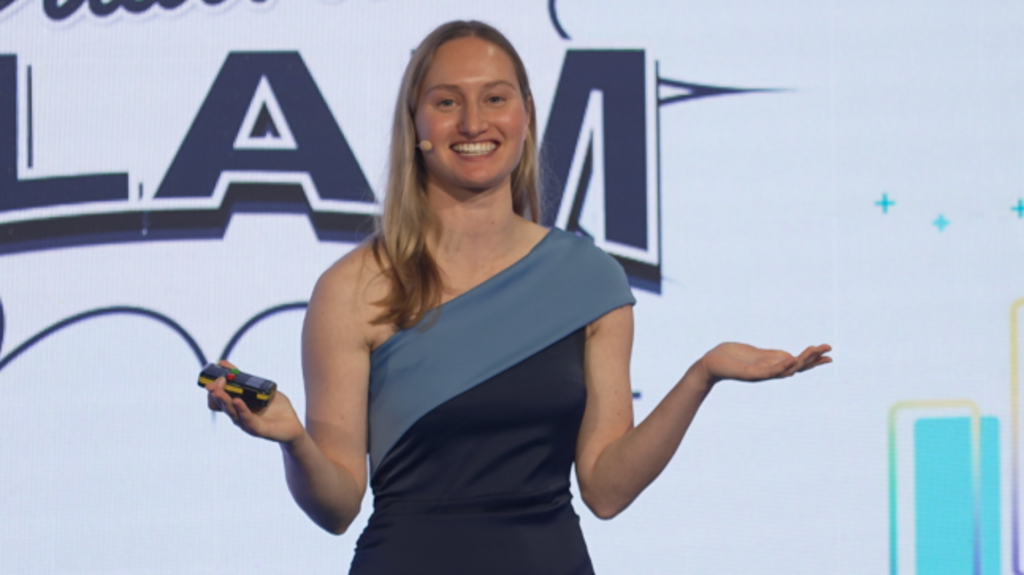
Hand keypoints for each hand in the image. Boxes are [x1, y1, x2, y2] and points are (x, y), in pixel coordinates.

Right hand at [205, 360, 304, 443]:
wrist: (293, 424)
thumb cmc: (276, 407)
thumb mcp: (260, 388)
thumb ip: (244, 378)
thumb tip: (223, 363)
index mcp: (237, 407)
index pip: (217, 400)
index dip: (213, 390)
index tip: (213, 378)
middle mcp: (239, 416)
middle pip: (222, 405)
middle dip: (215, 394)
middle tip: (211, 384)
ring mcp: (247, 424)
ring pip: (231, 412)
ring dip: (224, 401)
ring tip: (218, 392)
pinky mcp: (259, 430)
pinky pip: (247, 420)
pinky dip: (242, 410)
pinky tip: (237, 401)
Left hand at [696, 342, 831, 386]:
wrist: (710, 364)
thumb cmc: (730, 357)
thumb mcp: (756, 354)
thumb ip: (771, 356)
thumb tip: (788, 356)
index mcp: (772, 365)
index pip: (797, 363)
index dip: (813, 359)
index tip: (829, 353)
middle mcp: (770, 372)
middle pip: (797, 367)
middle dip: (813, 359)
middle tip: (828, 351)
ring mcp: (762, 374)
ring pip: (786, 369)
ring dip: (801, 361)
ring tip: (814, 350)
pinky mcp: (751, 374)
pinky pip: (769, 372)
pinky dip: (781, 366)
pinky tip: (791, 360)